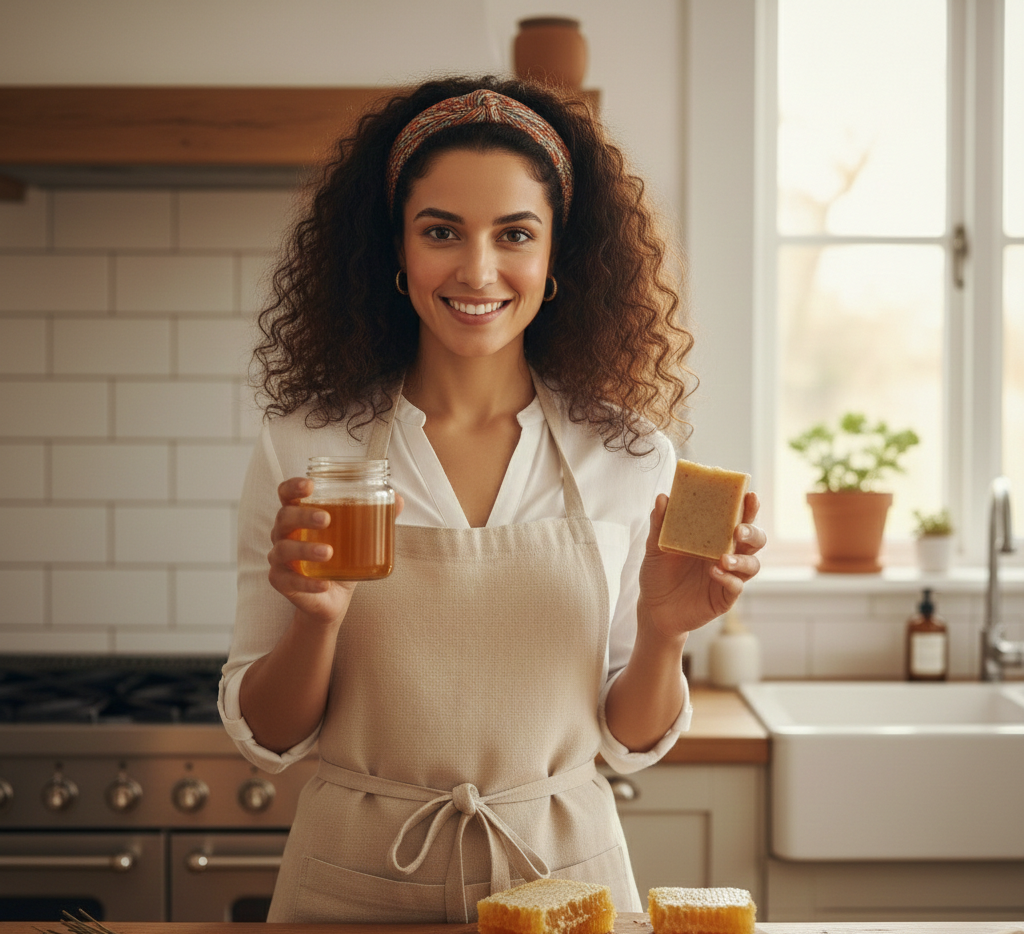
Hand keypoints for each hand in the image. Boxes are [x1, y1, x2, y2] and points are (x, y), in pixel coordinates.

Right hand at [267, 477, 403, 625]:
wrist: (333, 598)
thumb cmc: (341, 559)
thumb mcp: (359, 537)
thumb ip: (375, 517)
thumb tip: (398, 499)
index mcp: (299, 516)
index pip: (286, 494)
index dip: (293, 486)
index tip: (310, 485)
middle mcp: (284, 533)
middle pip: (284, 517)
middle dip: (304, 516)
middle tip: (326, 519)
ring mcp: (279, 558)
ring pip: (284, 549)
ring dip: (305, 549)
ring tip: (328, 552)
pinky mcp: (281, 581)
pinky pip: (289, 580)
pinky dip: (307, 582)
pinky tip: (325, 583)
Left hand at [637, 491, 764, 640]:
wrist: (652, 608)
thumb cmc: (658, 573)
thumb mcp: (655, 546)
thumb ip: (660, 523)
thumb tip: (662, 498)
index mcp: (715, 536)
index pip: (737, 517)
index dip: (747, 506)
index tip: (749, 494)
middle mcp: (727, 553)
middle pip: (755, 539)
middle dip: (752, 531)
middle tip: (738, 530)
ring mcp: (729, 576)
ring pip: (752, 564)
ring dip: (742, 559)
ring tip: (724, 558)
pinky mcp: (725, 597)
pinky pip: (736, 586)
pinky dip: (728, 578)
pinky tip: (714, 572)